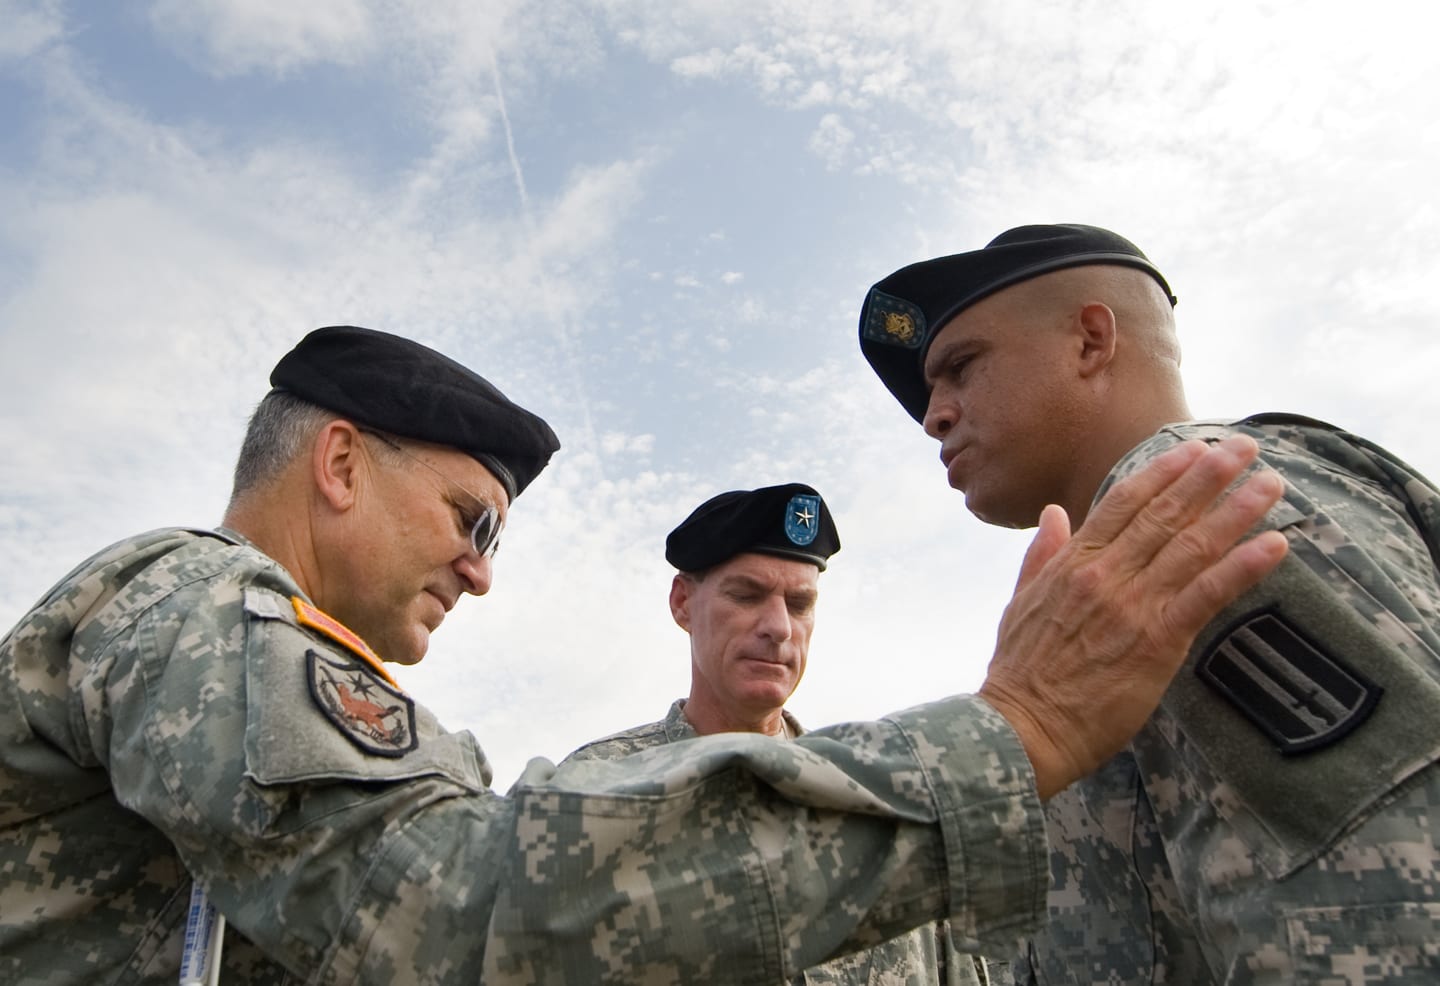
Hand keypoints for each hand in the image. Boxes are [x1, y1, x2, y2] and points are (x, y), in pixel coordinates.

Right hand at [979, 435, 1287, 799]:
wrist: (1022, 728)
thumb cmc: (1020, 673)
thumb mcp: (1019, 602)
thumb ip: (1041, 555)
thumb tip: (1054, 514)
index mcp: (1071, 563)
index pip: (1122, 502)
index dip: (1162, 472)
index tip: (1193, 449)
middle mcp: (1105, 575)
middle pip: (1165, 513)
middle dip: (1209, 476)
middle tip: (1245, 448)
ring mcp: (1132, 605)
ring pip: (1193, 545)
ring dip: (1236, 510)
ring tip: (1270, 484)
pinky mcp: (1157, 641)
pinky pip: (1208, 594)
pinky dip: (1242, 566)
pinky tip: (1273, 545)